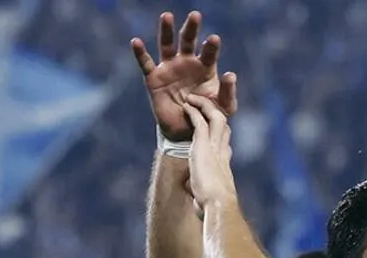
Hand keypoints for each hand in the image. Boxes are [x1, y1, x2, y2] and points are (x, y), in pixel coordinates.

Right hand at [131, 11, 237, 141]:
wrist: (188, 133)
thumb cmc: (209, 118)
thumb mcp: (224, 108)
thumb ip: (228, 92)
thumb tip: (230, 73)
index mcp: (205, 68)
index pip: (209, 52)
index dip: (211, 46)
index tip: (214, 39)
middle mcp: (187, 63)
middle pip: (188, 41)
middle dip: (191, 28)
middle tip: (196, 15)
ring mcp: (169, 69)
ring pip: (167, 45)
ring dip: (167, 30)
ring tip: (167, 16)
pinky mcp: (154, 79)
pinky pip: (145, 64)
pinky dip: (140, 53)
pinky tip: (136, 42)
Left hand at [182, 95, 235, 206]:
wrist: (218, 205)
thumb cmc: (214, 209)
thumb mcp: (207, 200)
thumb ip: (202, 198)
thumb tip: (197, 206)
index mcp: (223, 165)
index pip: (224, 143)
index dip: (220, 133)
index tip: (213, 127)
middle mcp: (222, 152)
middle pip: (224, 125)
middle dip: (215, 113)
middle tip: (205, 105)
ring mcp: (214, 147)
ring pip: (215, 117)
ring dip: (205, 106)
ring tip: (194, 98)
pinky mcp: (204, 145)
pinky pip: (200, 121)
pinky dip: (194, 111)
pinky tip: (187, 104)